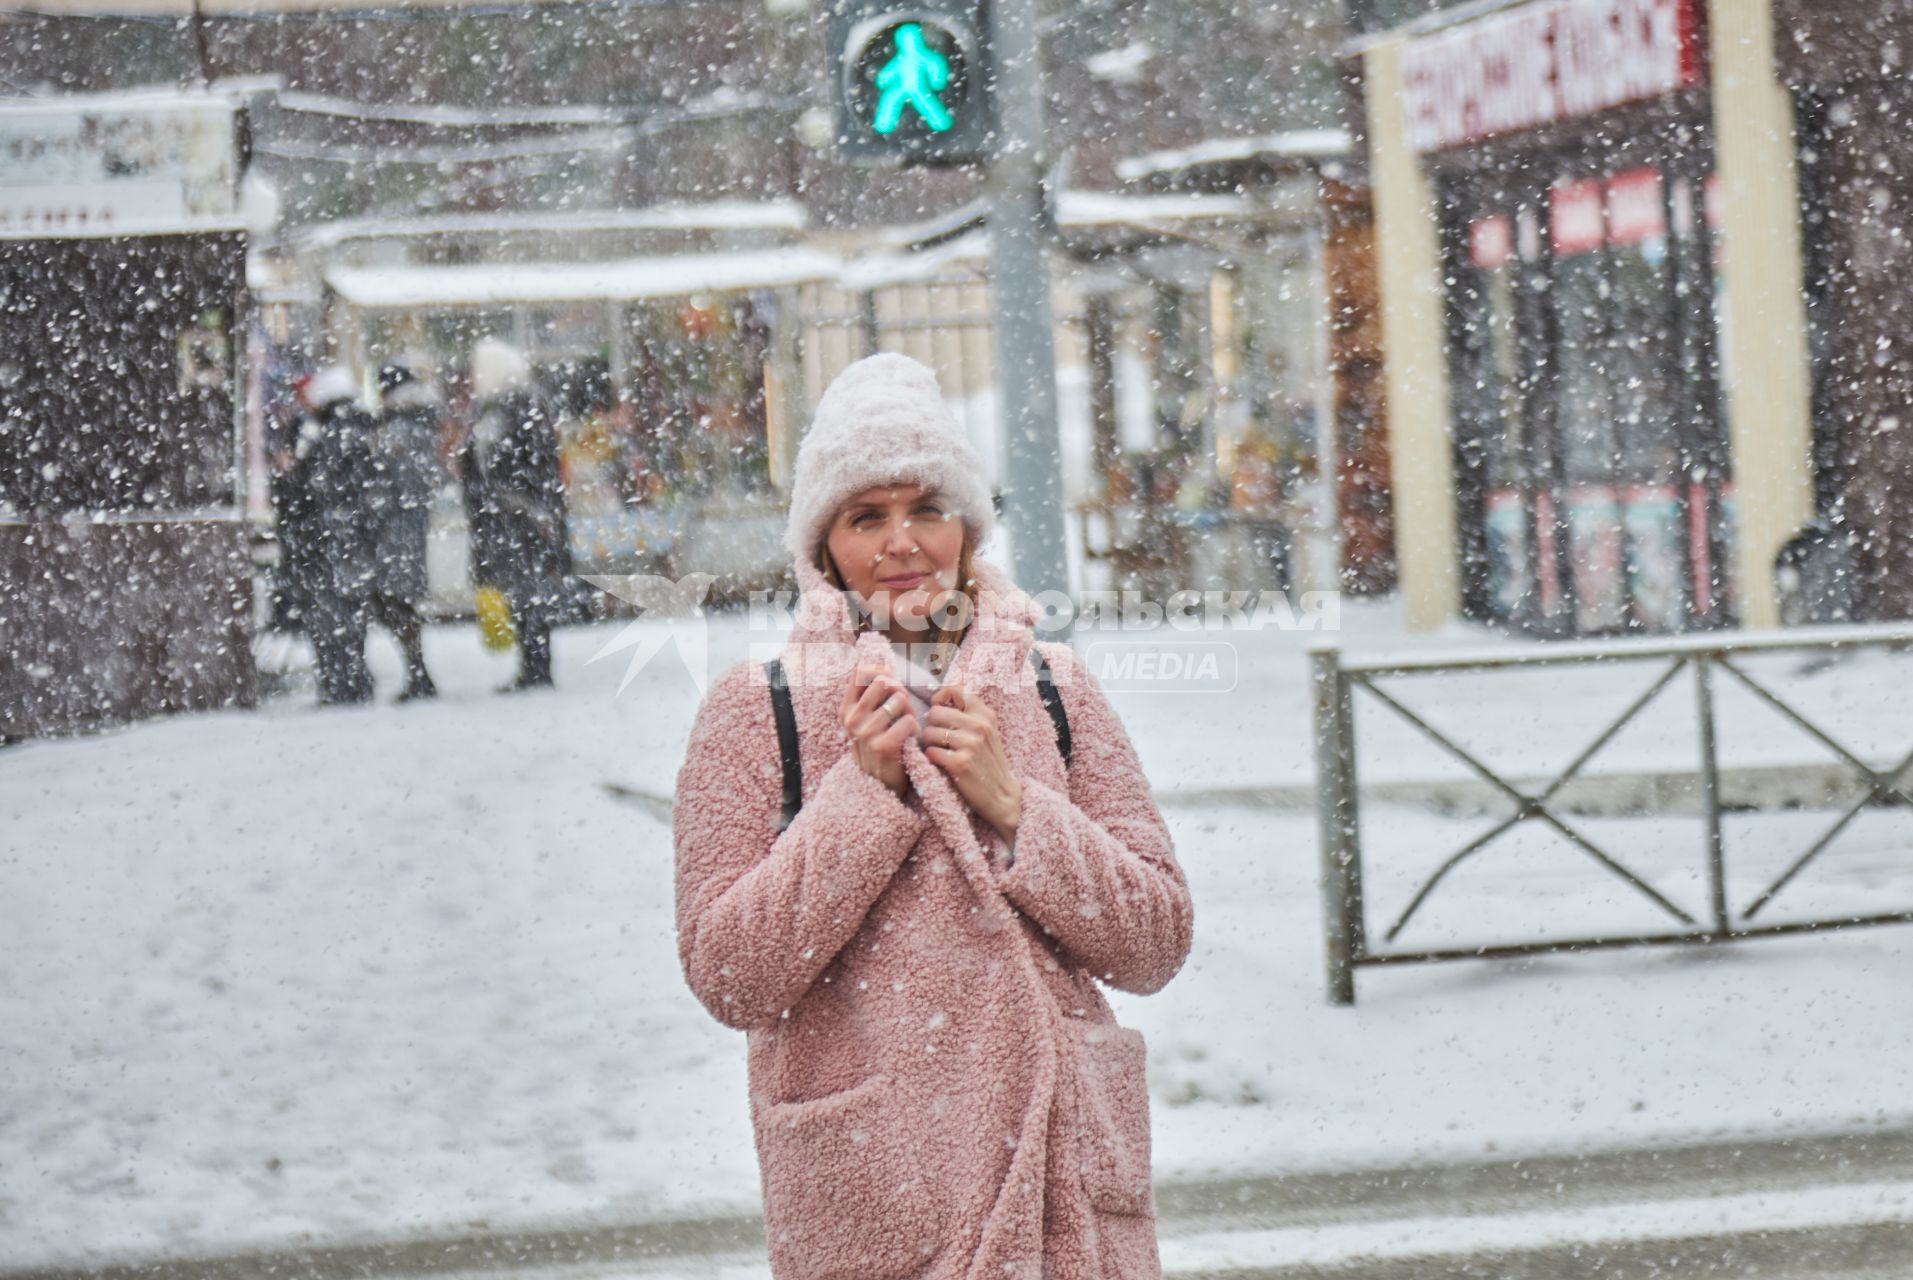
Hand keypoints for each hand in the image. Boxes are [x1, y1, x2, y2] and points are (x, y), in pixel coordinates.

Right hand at [840, 659, 915, 797]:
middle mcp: (852, 719)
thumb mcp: (862, 723)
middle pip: (884, 682)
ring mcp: (866, 732)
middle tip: (902, 709)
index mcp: (846, 710)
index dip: (880, 671)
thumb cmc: (875, 749)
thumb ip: (869, 698)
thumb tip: (883, 667)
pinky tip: (910, 741)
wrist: (875, 787)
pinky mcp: (883, 745)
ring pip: (900, 699)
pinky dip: (915, 730)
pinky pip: (910, 721)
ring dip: (910, 710)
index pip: (861, 673)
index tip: (891, 681)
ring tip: (907, 726)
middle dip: (899, 691)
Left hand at [923, 682, 1022, 843]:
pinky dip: (932, 758)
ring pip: (930, 733)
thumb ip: (969, 715)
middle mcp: (979, 726)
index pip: (956, 690)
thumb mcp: (987, 733)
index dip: (940, 698)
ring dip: (930, 744)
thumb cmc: (989, 763)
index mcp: (985, 715)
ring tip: (942, 753)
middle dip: (932, 726)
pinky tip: (942, 764)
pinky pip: (931, 752)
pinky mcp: (960, 763)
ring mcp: (970, 745)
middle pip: (935, 712)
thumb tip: (939, 701)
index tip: (939, 709)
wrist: (1002, 795)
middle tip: (939, 739)